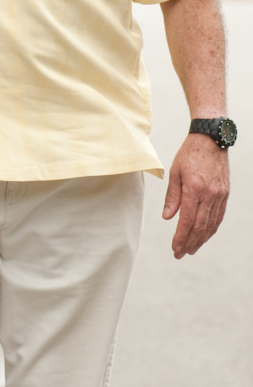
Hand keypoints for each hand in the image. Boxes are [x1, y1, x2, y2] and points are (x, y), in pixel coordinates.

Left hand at [162, 134, 229, 258]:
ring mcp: (219, 195)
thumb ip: (172, 196)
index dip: (181, 237)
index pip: (188, 220)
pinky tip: (204, 235)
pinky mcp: (225, 194)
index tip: (175, 248)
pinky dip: (211, 229)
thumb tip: (168, 218)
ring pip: (211, 224)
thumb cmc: (189, 153)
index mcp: (194, 188)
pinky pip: (218, 216)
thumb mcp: (175, 172)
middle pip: (200, 226)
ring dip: (201, 239)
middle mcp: (209, 194)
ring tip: (191, 249)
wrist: (211, 139)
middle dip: (189, 243)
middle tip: (180, 254)